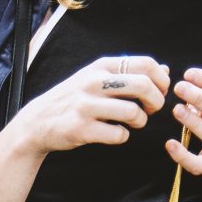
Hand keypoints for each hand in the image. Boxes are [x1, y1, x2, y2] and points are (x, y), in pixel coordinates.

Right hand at [12, 55, 166, 156]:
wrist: (37, 122)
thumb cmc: (74, 99)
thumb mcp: (98, 77)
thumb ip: (130, 73)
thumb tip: (164, 70)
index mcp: (101, 66)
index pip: (146, 64)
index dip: (161, 81)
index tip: (159, 93)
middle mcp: (93, 81)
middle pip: (144, 86)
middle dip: (156, 101)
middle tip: (152, 110)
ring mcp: (86, 105)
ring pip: (133, 112)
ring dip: (141, 121)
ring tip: (134, 123)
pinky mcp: (81, 129)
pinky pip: (118, 135)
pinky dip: (123, 137)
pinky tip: (115, 133)